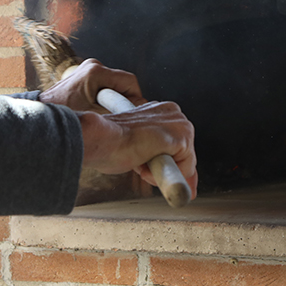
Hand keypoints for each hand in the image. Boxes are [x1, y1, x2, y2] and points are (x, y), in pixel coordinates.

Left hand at [38, 58, 143, 112]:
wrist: (43, 115)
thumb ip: (120, 111)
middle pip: (123, 82)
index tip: (130, 112)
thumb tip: (140, 110)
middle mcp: (93, 66)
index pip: (130, 81)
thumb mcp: (97, 116)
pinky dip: (104, 98)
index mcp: (96, 72)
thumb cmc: (65, 115)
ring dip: (113, 100)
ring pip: (114, 85)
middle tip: (115, 116)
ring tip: (103, 114)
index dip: (135, 98)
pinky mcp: (84, 75)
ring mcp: (87, 69)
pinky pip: (104, 86)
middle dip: (122, 100)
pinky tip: (96, 110)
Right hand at [77, 100, 197, 198]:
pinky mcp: (182, 138)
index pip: (176, 144)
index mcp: (163, 111)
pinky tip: (145, 164)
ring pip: (185, 163)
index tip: (149, 164)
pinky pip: (184, 170)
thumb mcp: (136, 145)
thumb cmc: (109, 142)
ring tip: (139, 161)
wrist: (101, 138)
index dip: (164, 160)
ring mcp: (180, 124)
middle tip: (138, 161)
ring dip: (161, 170)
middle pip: (183, 154)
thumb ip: (152, 153)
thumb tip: (166, 171)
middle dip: (163, 165)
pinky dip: (164, 175)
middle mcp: (175, 113)